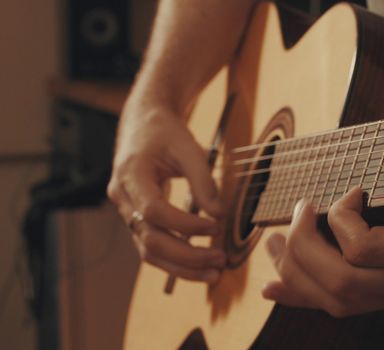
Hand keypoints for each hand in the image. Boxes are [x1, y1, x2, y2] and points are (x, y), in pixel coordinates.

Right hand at [108, 107, 224, 283]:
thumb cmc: (165, 133)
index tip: (216, 226)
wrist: (144, 123)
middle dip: (187, 256)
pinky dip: (175, 260)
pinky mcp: (136, 219)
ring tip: (213, 272)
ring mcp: (126, 211)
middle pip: (149, 240)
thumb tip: (219, 215)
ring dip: (182, 267)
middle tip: (220, 260)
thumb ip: (204, 181)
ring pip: (148, 251)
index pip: (154, 211)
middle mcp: (122, 197)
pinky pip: (152, 247)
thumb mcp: (188, 148)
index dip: (186, 224)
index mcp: (130, 174)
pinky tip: (199, 265)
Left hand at [261, 99, 383, 330]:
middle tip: (300, 210)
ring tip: (273, 241)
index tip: (352, 191)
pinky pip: (340, 312)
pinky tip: (275, 286)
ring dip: (295, 270)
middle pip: (338, 281)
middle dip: (304, 246)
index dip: (343, 217)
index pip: (363, 248)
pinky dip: (301, 297)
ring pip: (334, 301)